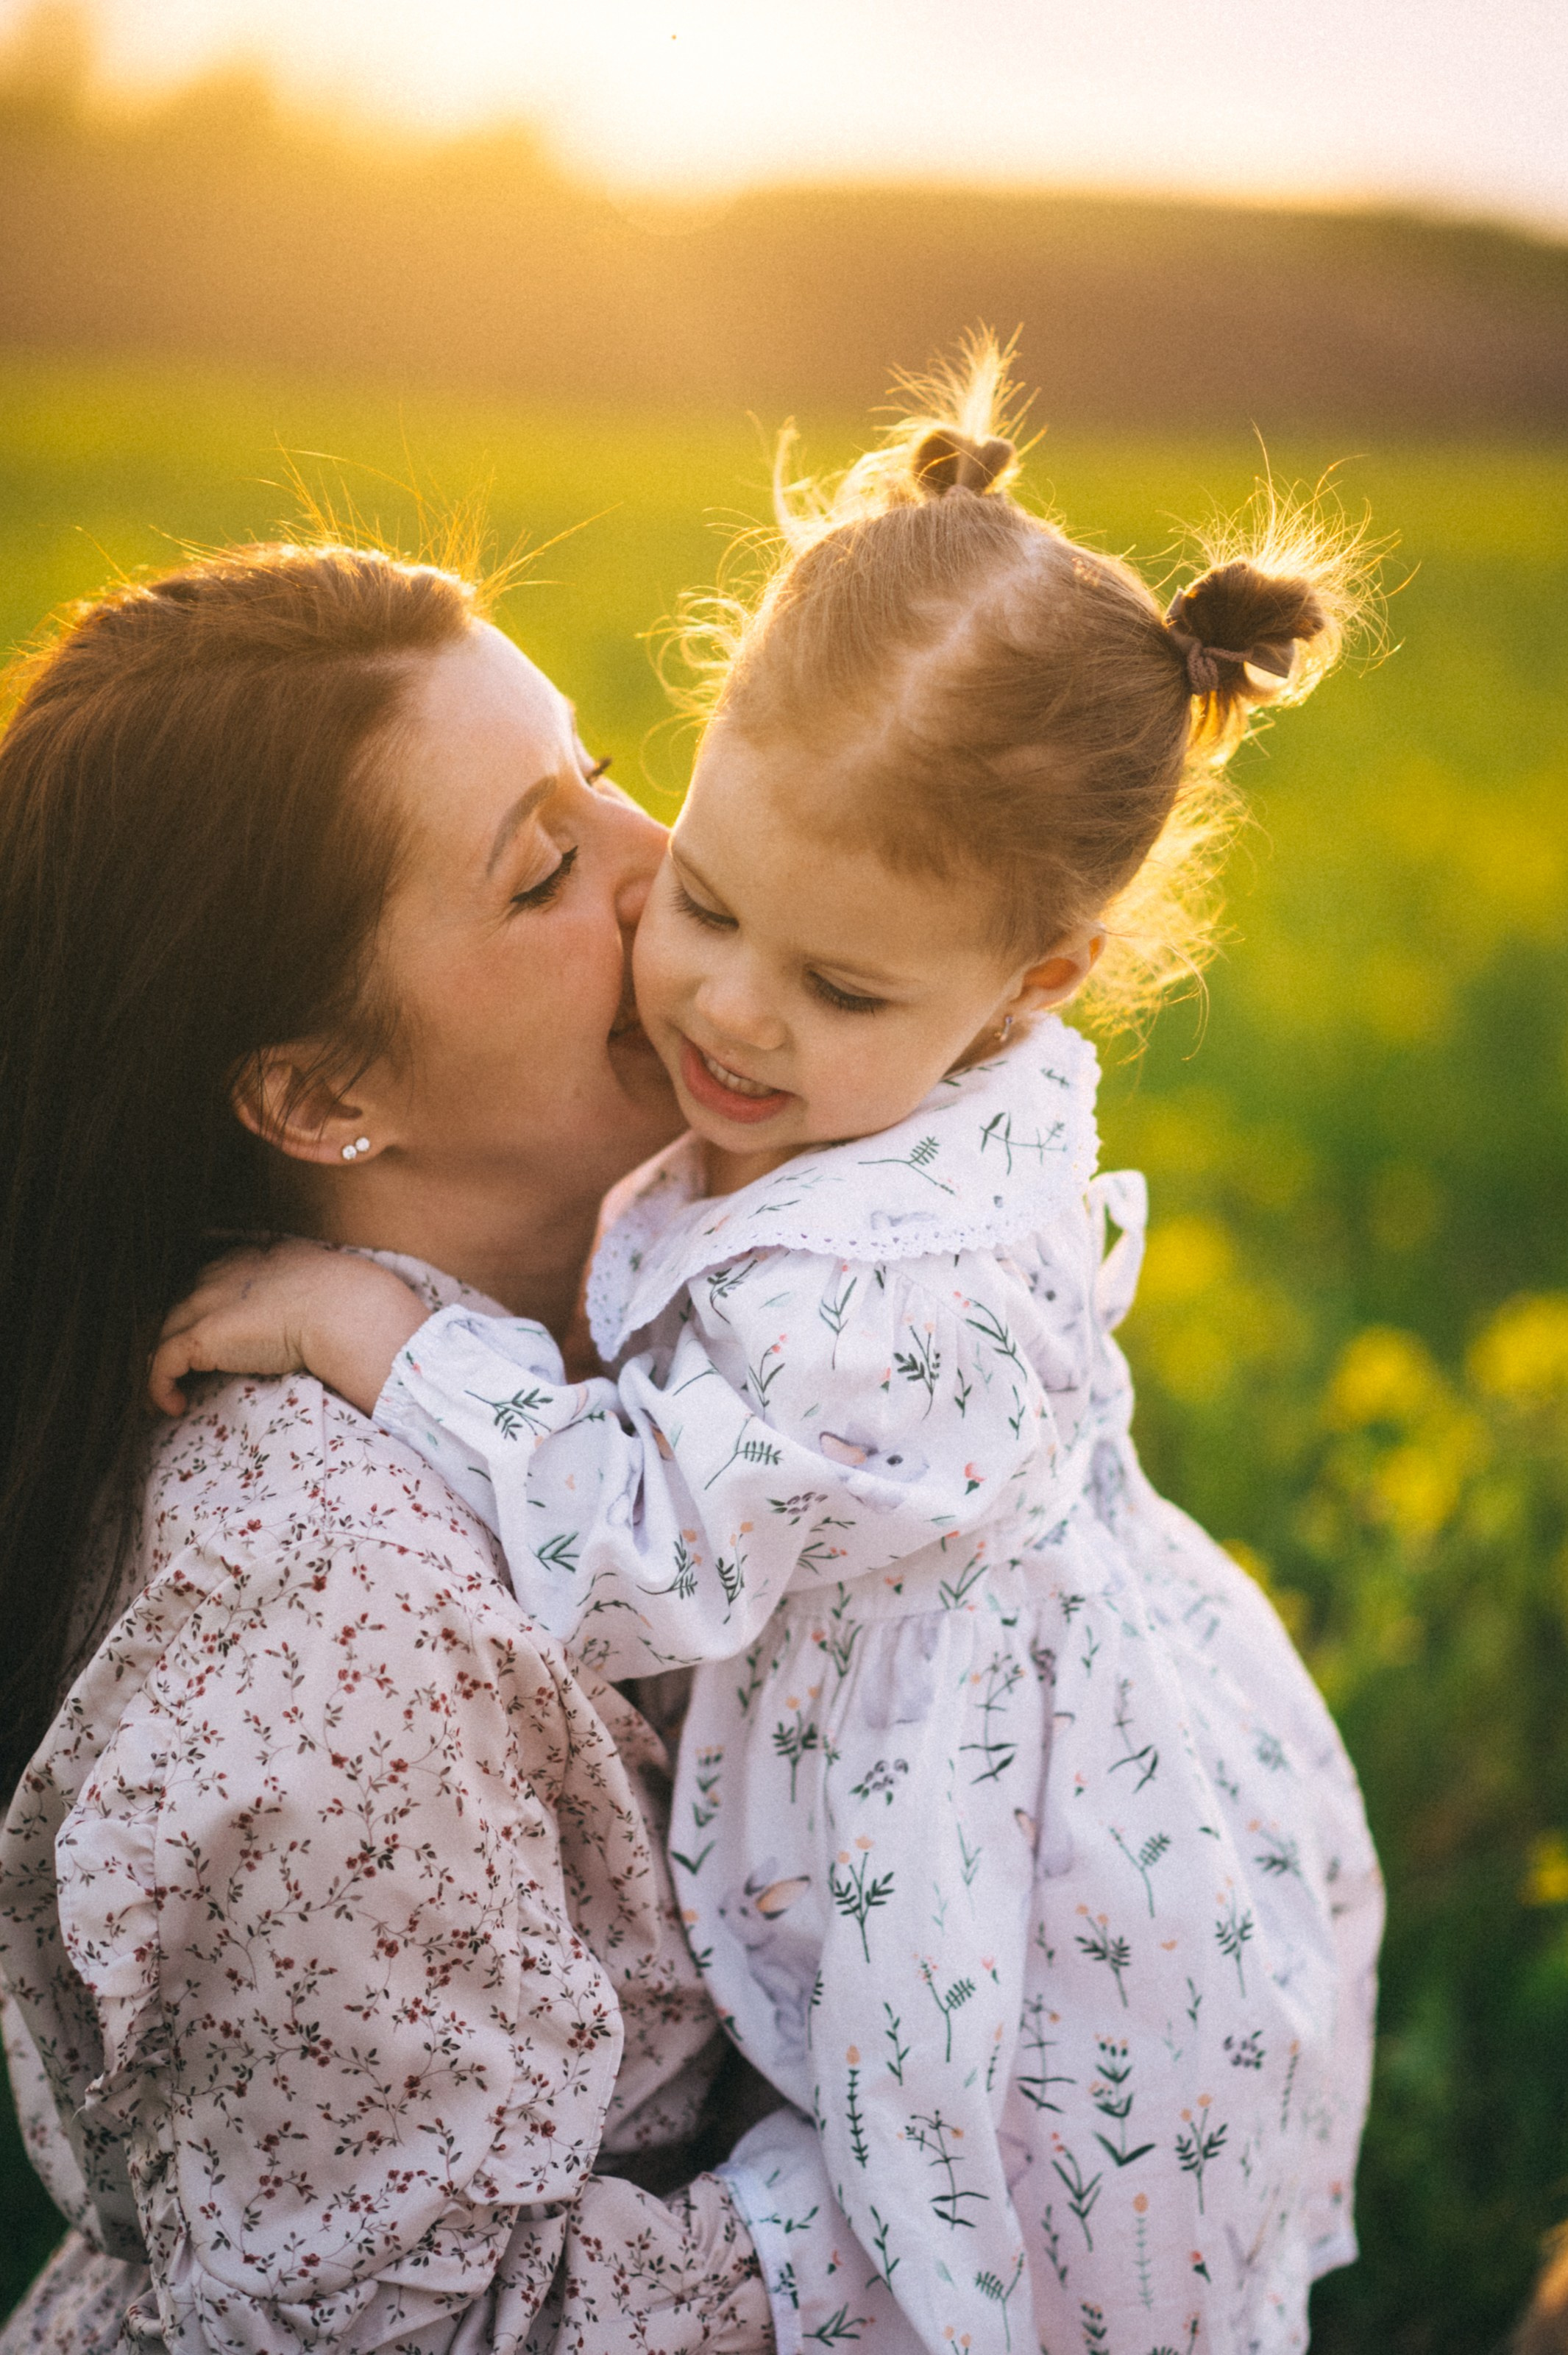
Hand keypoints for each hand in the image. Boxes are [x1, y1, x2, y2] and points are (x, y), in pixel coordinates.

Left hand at [150, 1240, 427, 1418]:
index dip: (202, 1312)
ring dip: (161, 1365)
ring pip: (162, 1334)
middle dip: (173, 1338)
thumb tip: (321, 1308)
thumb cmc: (346, 1300)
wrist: (344, 1310)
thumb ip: (305, 1288)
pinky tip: (173, 1407)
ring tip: (169, 1393)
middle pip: (178, 1307)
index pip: (207, 1282)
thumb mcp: (321, 1281)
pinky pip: (160, 1364)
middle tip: (179, 1372)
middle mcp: (218, 1275)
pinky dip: (159, 1386)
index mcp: (249, 1259)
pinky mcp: (199, 1336)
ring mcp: (205, 1303)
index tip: (207, 1340)